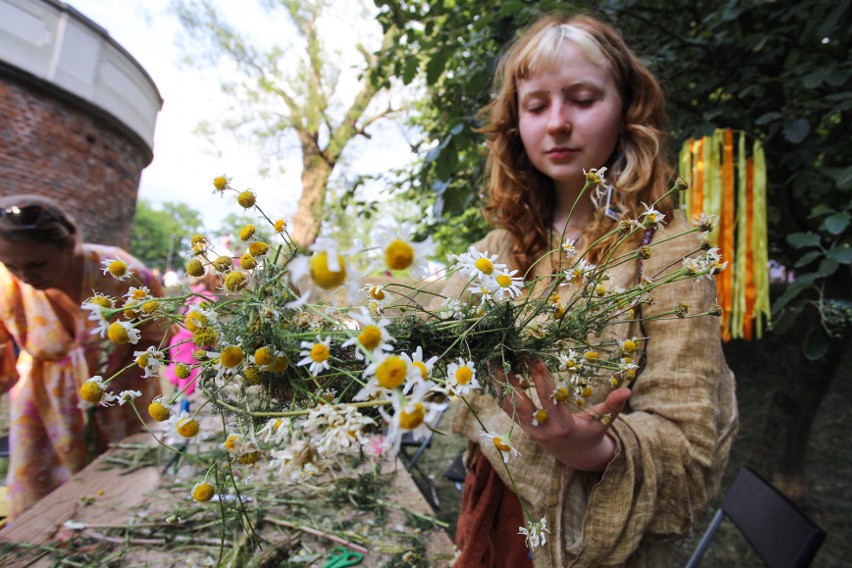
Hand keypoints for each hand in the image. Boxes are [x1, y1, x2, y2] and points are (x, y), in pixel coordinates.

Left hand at [499, 359, 630, 471]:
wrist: (577, 458)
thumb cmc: (592, 434)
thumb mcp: (603, 422)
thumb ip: (613, 406)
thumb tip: (628, 389)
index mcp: (562, 426)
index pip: (548, 399)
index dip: (540, 378)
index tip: (532, 357)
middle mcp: (542, 430)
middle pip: (521, 403)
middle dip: (510, 381)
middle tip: (500, 357)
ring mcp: (529, 430)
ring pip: (509, 406)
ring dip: (499, 385)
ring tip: (490, 362)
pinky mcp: (523, 428)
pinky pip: (508, 409)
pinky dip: (500, 392)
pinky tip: (493, 374)